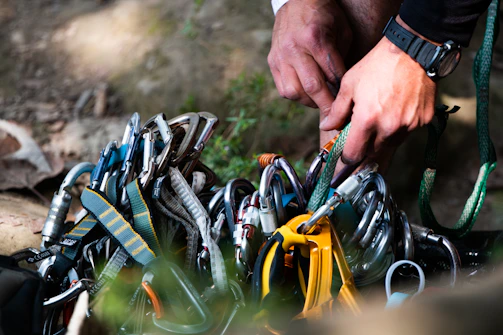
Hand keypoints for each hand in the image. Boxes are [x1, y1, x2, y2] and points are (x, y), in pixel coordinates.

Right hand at [268, 0, 351, 113]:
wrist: (298, 0)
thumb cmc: (325, 16)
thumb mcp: (342, 30)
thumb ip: (341, 58)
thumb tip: (343, 89)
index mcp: (315, 38)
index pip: (332, 74)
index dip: (341, 92)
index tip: (348, 105)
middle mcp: (294, 48)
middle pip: (312, 86)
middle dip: (326, 105)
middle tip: (335, 117)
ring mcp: (280, 56)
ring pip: (294, 92)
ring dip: (310, 103)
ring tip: (320, 104)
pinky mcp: (272, 61)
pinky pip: (283, 89)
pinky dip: (297, 96)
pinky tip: (307, 95)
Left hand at [320, 34, 436, 172]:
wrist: (413, 51)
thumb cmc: (377, 65)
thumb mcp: (349, 84)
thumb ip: (337, 110)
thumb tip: (326, 126)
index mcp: (367, 120)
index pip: (354, 155)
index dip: (347, 157)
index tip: (346, 153)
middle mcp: (388, 127)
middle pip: (372, 152)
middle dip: (365, 145)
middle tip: (362, 129)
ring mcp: (408, 125)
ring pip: (390, 144)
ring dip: (382, 137)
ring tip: (380, 115)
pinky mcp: (423, 121)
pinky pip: (406, 133)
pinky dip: (399, 127)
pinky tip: (396, 110)